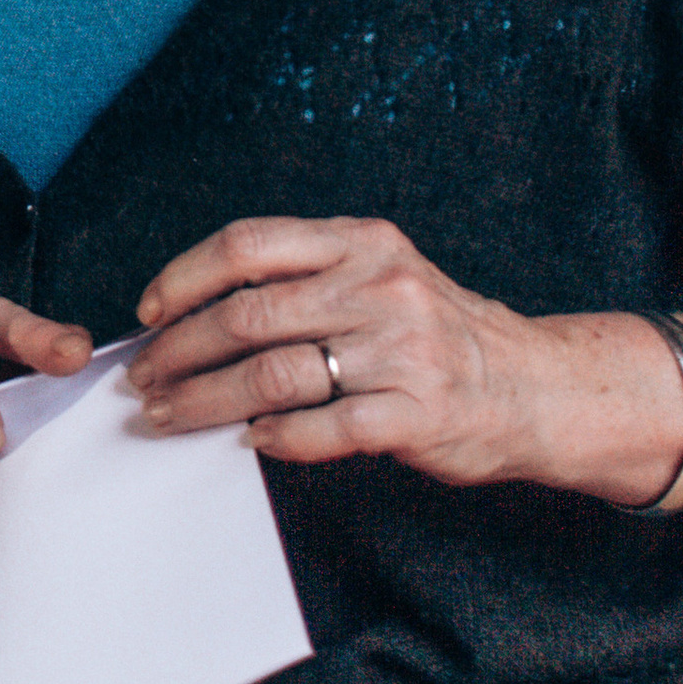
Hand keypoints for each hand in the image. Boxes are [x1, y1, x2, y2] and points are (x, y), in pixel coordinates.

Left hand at [129, 215, 583, 486]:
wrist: (538, 386)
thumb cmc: (436, 332)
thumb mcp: (378, 275)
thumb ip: (303, 279)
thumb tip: (194, 310)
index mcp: (359, 242)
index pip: (246, 245)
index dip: (183, 278)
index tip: (148, 314)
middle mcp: (379, 288)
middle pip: (247, 316)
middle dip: (179, 351)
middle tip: (144, 379)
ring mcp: (402, 351)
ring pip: (273, 375)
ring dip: (207, 400)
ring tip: (171, 416)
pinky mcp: (417, 414)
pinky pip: (325, 428)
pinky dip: (278, 437)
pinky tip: (253, 441)